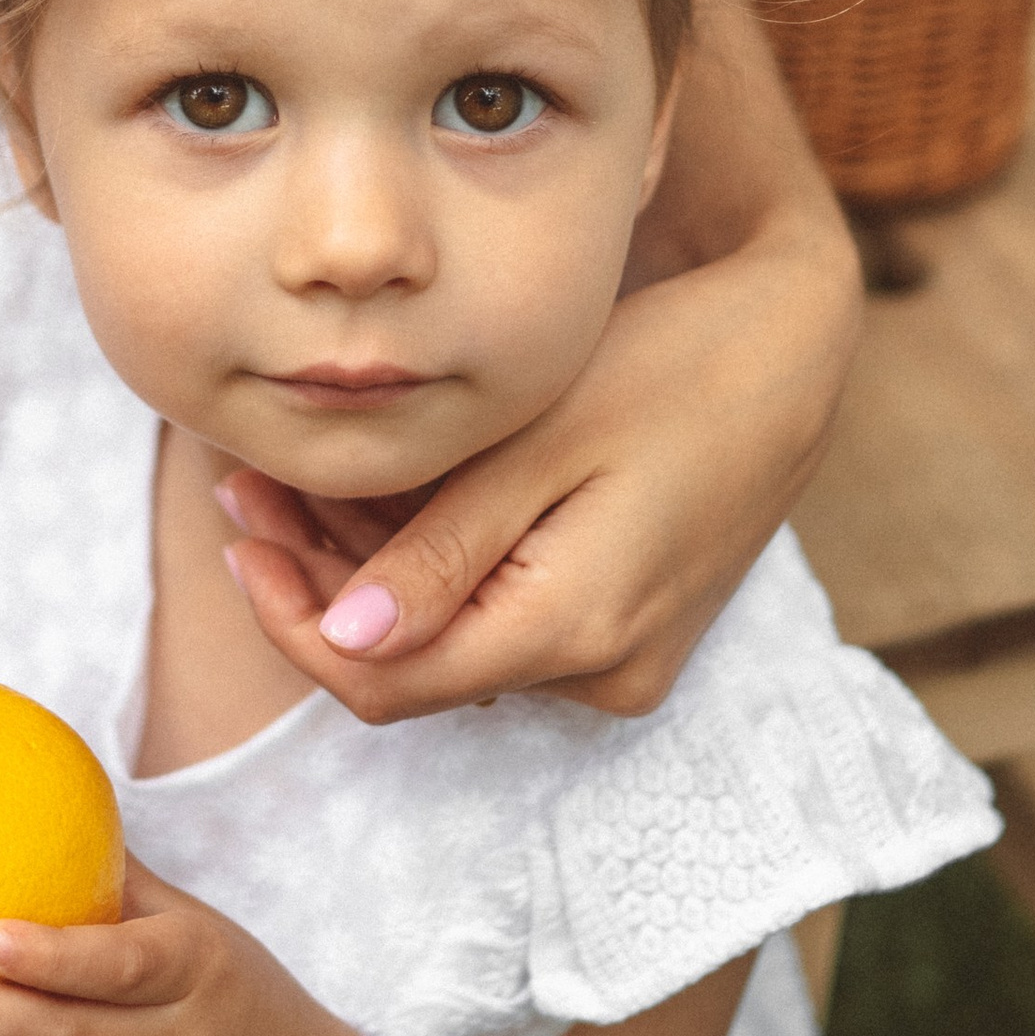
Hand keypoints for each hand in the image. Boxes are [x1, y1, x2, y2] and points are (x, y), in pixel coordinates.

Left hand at [214, 226, 850, 722]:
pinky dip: (439, 564)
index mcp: (576, 629)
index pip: (388, 685)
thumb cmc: (673, 367)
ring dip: (372, 570)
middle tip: (247, 485)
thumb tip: (347, 638)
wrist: (795, 351)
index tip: (239, 541)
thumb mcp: (542, 441)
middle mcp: (601, 671)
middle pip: (416, 664)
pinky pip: (505, 615)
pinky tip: (390, 493)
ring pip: (455, 639)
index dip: (295, 626)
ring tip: (296, 479)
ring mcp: (620, 657)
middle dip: (320, 583)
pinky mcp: (628, 626)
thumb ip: (445, 549)